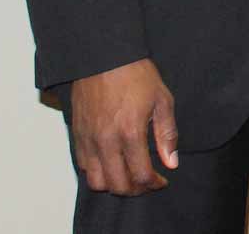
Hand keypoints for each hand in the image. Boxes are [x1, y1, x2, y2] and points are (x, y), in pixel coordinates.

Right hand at [67, 58, 177, 195]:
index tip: (162, 180)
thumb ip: (167, 135)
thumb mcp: (163, 101)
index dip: (154, 184)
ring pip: (96, 182)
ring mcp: (88, 140)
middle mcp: (106, 141)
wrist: (104, 57)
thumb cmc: (136, 75)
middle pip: (117, 185)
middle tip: (146, 182)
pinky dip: (98, 173)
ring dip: (114, 185)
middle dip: (135, 190)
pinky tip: (112, 164)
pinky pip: (83, 166)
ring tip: (129, 176)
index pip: (141, 175)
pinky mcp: (77, 136)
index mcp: (130, 133)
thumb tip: (171, 162)